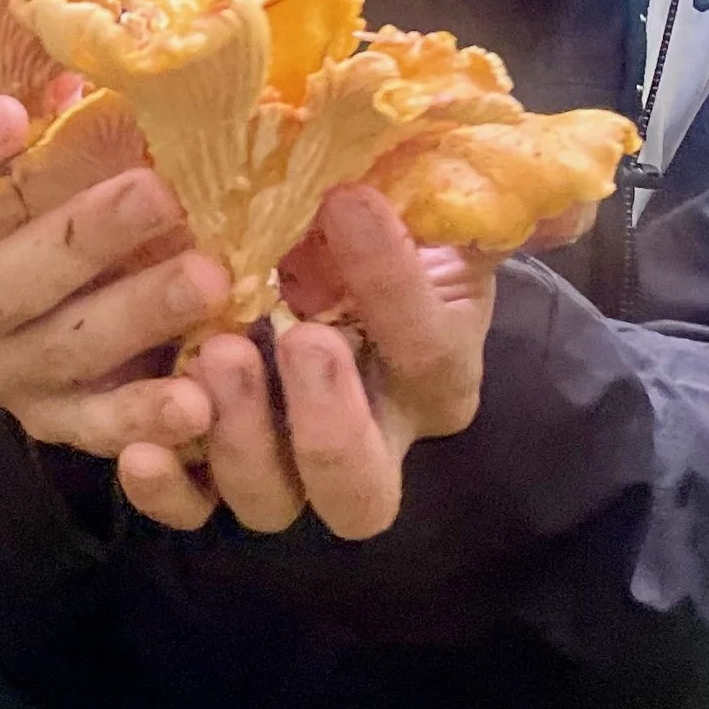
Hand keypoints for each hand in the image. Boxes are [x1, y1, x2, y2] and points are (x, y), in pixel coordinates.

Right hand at [0, 96, 224, 463]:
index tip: (14, 113)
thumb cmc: (39, 202)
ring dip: (139, 312)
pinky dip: (146, 417)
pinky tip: (198, 401)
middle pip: (4, 278)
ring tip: (210, 278)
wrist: (27, 317)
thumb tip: (108, 47)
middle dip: (87, 235)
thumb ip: (51, 114)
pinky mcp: (49, 421)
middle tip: (160, 192)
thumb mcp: (32, 156)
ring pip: (63, 348)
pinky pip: (95, 426)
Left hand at [122, 186, 495, 542]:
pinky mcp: (208, 467)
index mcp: (432, 376)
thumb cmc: (370, 229)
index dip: (395, 286)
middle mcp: (365, 437)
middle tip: (294, 337)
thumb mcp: (432, 208)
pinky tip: (138, 448)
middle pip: (361, 490)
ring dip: (242, 439)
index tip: (348, 201)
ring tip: (211, 353)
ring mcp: (284, 463)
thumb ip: (489, 202)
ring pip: (273, 503)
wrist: (296, 256)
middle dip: (330, 424)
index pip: (430, 353)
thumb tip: (570, 198)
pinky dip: (167, 492)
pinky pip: (193, 509)